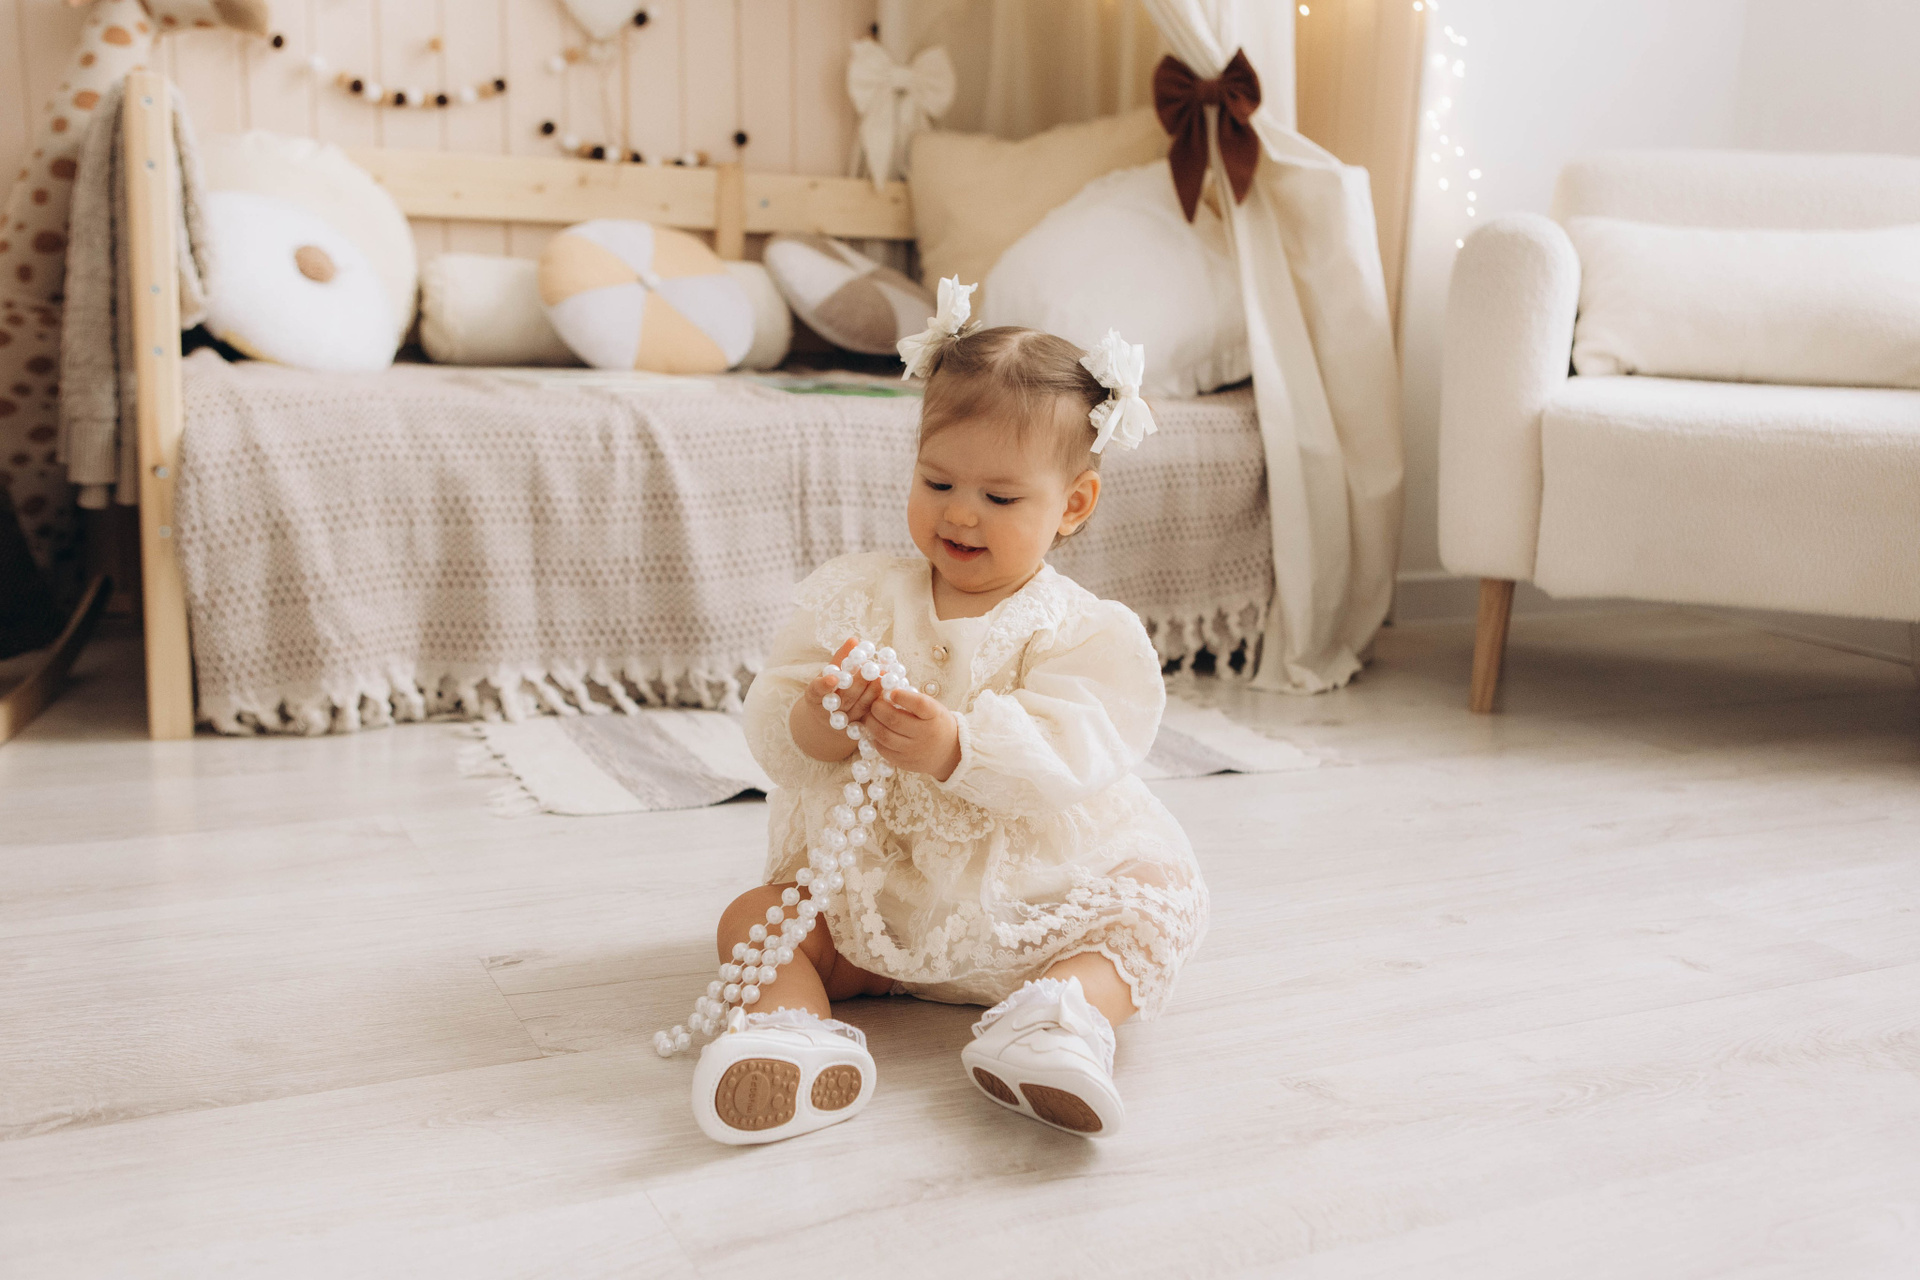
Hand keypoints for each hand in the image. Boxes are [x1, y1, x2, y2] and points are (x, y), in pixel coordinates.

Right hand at [789, 638, 883, 762]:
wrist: (827, 719)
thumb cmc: (830, 689)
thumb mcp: (830, 673)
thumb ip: (841, 658)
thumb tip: (854, 640)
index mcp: (815, 697)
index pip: (817, 691)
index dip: (824, 685)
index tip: (835, 677)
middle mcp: (827, 712)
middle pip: (844, 698)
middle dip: (859, 683)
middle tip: (872, 669)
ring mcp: (844, 723)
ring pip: (859, 708)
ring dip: (873, 692)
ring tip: (884, 676)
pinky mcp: (859, 730)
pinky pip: (870, 718)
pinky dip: (880, 705)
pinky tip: (890, 692)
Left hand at [862, 687, 961, 781]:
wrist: (948, 752)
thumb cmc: (935, 723)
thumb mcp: (933, 708)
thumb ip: (912, 700)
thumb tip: (883, 692)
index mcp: (934, 716)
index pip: (919, 704)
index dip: (903, 697)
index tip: (892, 692)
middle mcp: (925, 734)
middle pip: (894, 720)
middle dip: (878, 708)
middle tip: (874, 703)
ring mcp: (914, 750)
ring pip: (884, 736)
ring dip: (871, 723)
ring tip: (870, 716)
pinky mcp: (904, 762)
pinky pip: (883, 750)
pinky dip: (875, 738)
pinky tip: (876, 731)